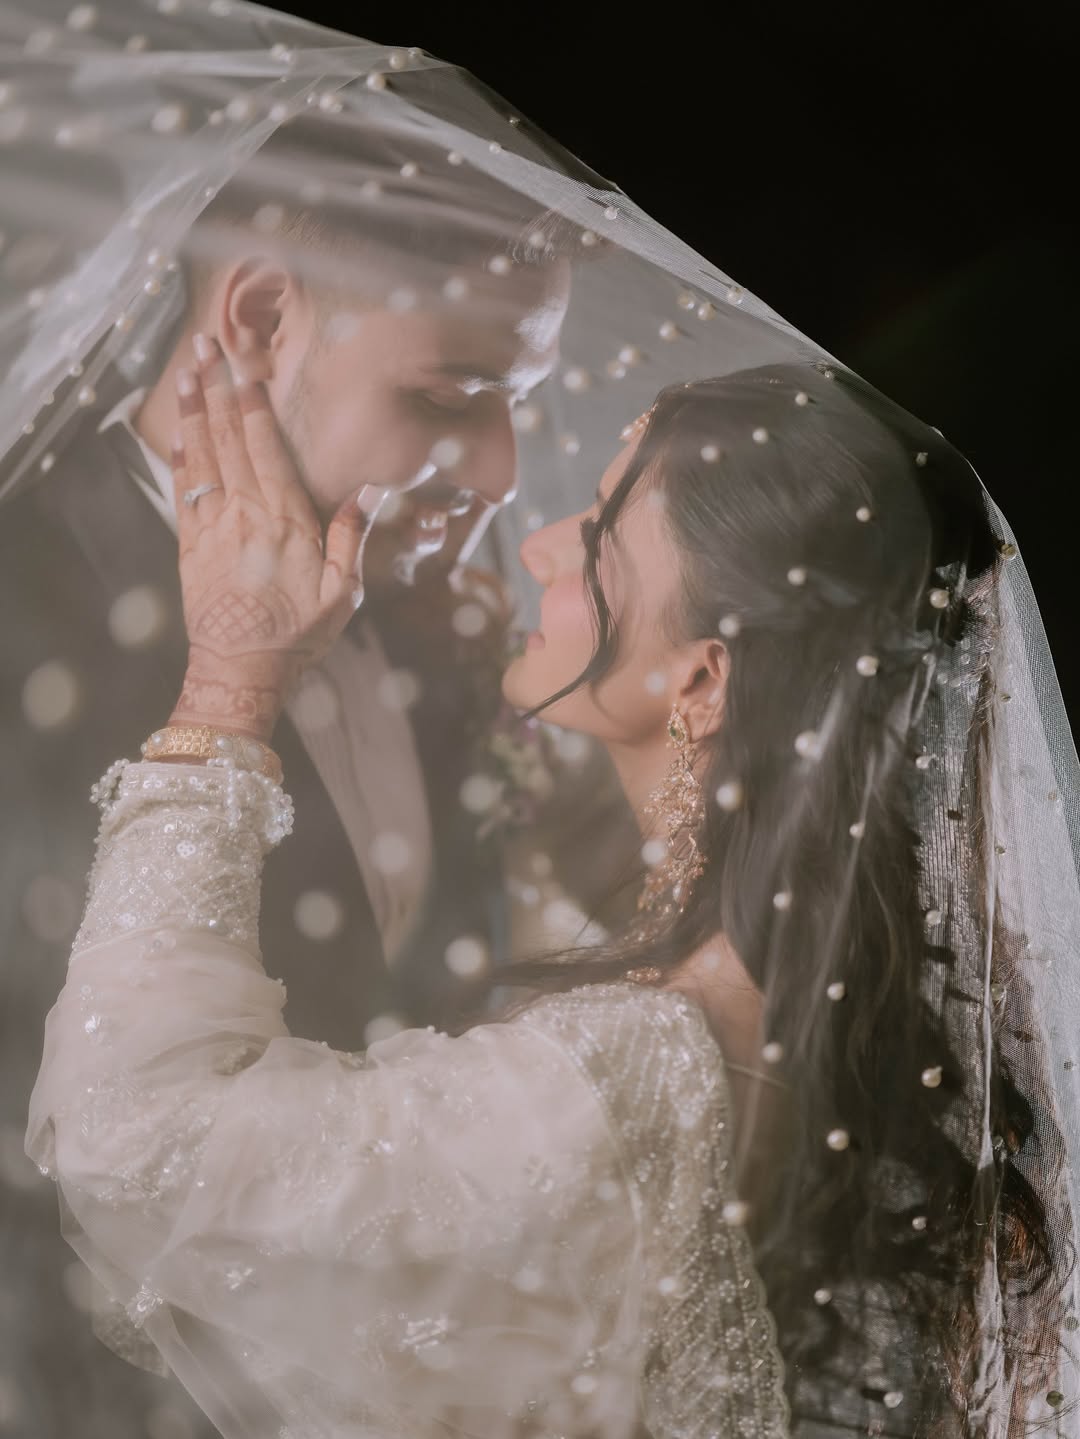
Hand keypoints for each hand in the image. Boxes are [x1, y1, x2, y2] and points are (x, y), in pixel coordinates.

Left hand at [168, 336, 383, 741]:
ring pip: (201, 456)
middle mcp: (245, 515)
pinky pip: (185, 491)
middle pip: (228, 438)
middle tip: (205, 345)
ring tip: (187, 370)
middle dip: (217, 388)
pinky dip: (181, 456)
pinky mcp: (191, 548)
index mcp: (285, 521)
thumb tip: (370, 491)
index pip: (265, 448)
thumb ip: (352, 538)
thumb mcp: (342, 594)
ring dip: (194, 410)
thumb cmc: (297, 636)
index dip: (253, 403)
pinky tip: (179, 430)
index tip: (245, 365)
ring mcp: (213, 529)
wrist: (241, 672)